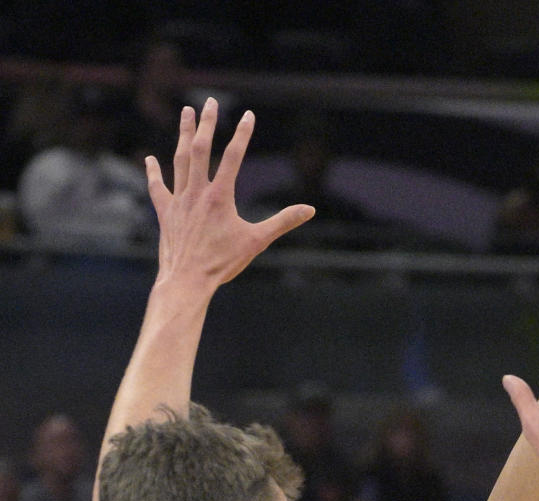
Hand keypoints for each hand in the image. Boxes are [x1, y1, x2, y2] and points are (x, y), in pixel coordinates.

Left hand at [145, 98, 313, 295]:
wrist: (188, 280)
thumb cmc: (223, 263)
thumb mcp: (257, 242)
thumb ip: (282, 222)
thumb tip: (309, 210)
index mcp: (220, 196)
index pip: (234, 157)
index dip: (243, 134)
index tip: (249, 115)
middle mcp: (197, 192)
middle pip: (201, 149)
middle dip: (206, 123)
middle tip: (209, 103)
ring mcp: (179, 200)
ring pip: (180, 160)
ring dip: (184, 135)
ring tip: (186, 114)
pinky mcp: (166, 213)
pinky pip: (158, 188)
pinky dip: (154, 173)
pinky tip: (150, 160)